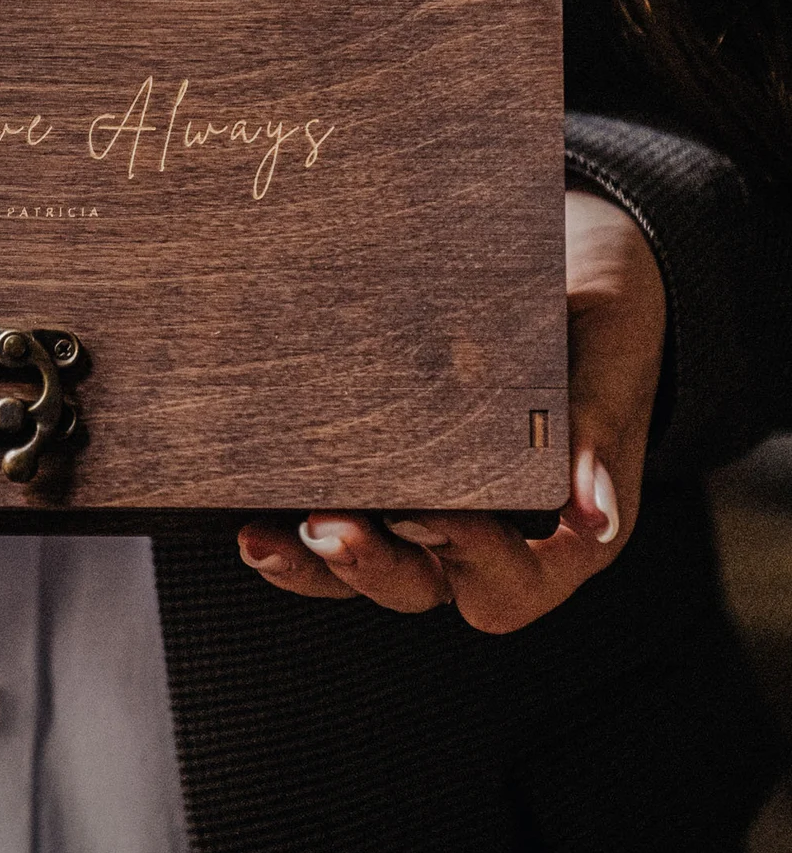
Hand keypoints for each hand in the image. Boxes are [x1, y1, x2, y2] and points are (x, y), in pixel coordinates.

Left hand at [235, 190, 666, 632]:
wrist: (567, 269)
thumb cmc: (596, 320)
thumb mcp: (607, 358)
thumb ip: (599, 428)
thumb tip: (596, 516)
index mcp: (558, 535)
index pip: (507, 583)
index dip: (470, 560)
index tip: (435, 512)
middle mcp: (483, 538)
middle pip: (418, 583)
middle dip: (368, 564)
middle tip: (326, 526)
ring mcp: (420, 512)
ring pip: (361, 564)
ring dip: (310, 559)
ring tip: (259, 536)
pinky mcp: (374, 477)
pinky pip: (329, 516)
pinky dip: (286, 516)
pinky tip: (244, 504)